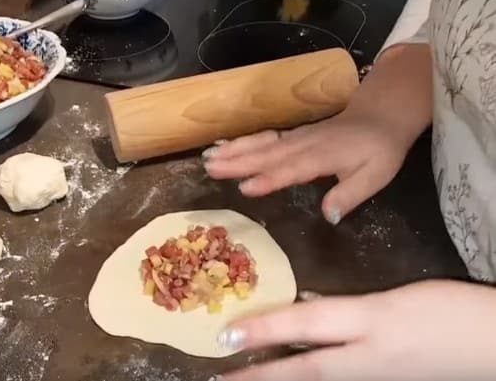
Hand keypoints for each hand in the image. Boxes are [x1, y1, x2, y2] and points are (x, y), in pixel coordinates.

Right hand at [203, 105, 408, 223]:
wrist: (382, 114)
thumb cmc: (380, 149)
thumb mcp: (376, 176)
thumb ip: (350, 195)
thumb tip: (329, 216)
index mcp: (322, 156)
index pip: (291, 170)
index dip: (269, 179)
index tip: (244, 188)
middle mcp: (304, 145)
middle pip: (267, 154)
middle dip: (237, 161)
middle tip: (209, 168)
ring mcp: (296, 137)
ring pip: (261, 144)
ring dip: (234, 150)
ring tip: (209, 157)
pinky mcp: (293, 135)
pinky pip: (265, 139)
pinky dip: (243, 142)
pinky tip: (225, 146)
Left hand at [215, 280, 495, 380]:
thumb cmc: (450, 312)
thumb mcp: (395, 299)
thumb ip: (347, 306)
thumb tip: (306, 305)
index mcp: (371, 324)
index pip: (307, 326)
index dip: (266, 329)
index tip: (226, 337)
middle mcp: (367, 358)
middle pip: (305, 370)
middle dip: (260, 376)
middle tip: (220, 379)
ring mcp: (375, 378)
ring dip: (279, 380)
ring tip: (245, 380)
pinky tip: (291, 376)